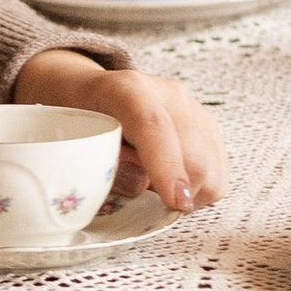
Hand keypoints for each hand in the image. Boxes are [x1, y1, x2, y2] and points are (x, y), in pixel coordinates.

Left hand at [13, 46, 227, 210]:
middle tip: (141, 197)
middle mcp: (167, 94)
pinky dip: (198, 188)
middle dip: (174, 192)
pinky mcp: (208, 125)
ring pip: (213, 168)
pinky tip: (170, 183)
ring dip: (187, 193)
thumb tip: (142, 183)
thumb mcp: (71, 141)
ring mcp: (193, 107)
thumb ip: (101, 164)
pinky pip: (218, 170)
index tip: (174, 201)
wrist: (86, 92)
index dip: (167, 165)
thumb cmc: (74, 120)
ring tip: (153, 187)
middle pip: (194, 155)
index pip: (153, 125)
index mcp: (125, 89)